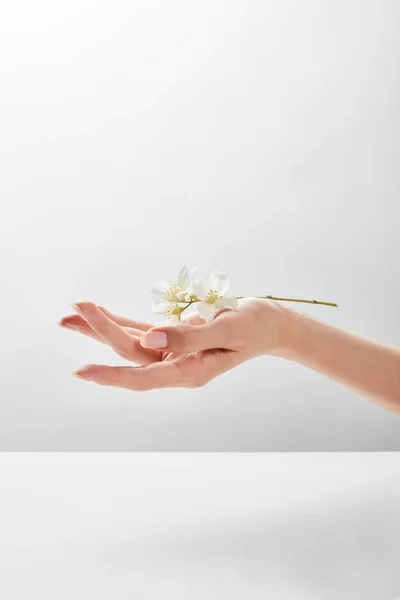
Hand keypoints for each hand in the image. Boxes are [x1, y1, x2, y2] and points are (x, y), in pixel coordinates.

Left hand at [59, 298, 289, 390]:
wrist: (270, 325)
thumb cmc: (255, 326)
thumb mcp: (228, 329)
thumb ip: (189, 335)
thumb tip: (149, 337)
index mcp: (190, 372)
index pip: (143, 376)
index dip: (111, 376)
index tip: (81, 371)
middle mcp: (177, 366)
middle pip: (131, 354)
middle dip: (100, 333)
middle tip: (71, 311)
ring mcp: (173, 353)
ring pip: (130, 343)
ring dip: (100, 328)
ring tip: (69, 315)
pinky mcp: (173, 338)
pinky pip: (141, 330)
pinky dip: (120, 321)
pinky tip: (98, 313)